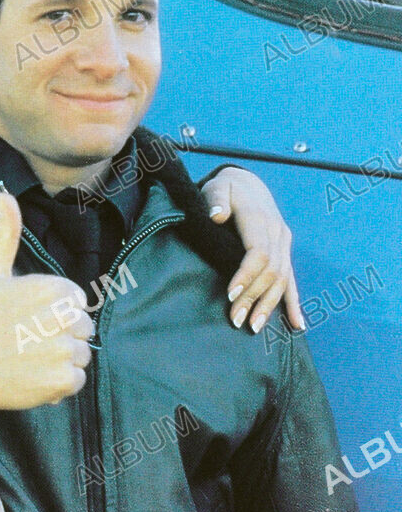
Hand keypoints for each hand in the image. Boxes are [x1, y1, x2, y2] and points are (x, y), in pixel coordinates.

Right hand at [0, 193, 94, 410]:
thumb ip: (5, 234)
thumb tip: (5, 195)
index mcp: (50, 288)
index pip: (76, 300)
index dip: (55, 310)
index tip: (29, 317)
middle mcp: (60, 317)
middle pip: (84, 327)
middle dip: (62, 335)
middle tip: (28, 340)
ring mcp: (63, 350)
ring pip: (83, 354)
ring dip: (61, 360)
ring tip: (30, 359)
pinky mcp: (62, 380)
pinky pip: (78, 379)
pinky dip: (60, 383)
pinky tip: (33, 376)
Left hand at [202, 167, 302, 332]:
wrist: (246, 183)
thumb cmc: (226, 189)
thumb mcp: (216, 188)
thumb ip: (216, 200)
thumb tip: (217, 215)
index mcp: (260, 219)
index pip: (258, 253)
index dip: (246, 275)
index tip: (230, 295)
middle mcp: (277, 233)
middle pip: (270, 271)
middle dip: (254, 297)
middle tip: (236, 320)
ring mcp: (284, 243)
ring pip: (282, 279)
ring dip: (269, 305)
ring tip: (254, 327)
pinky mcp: (285, 251)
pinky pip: (292, 280)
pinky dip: (294, 303)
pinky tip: (297, 324)